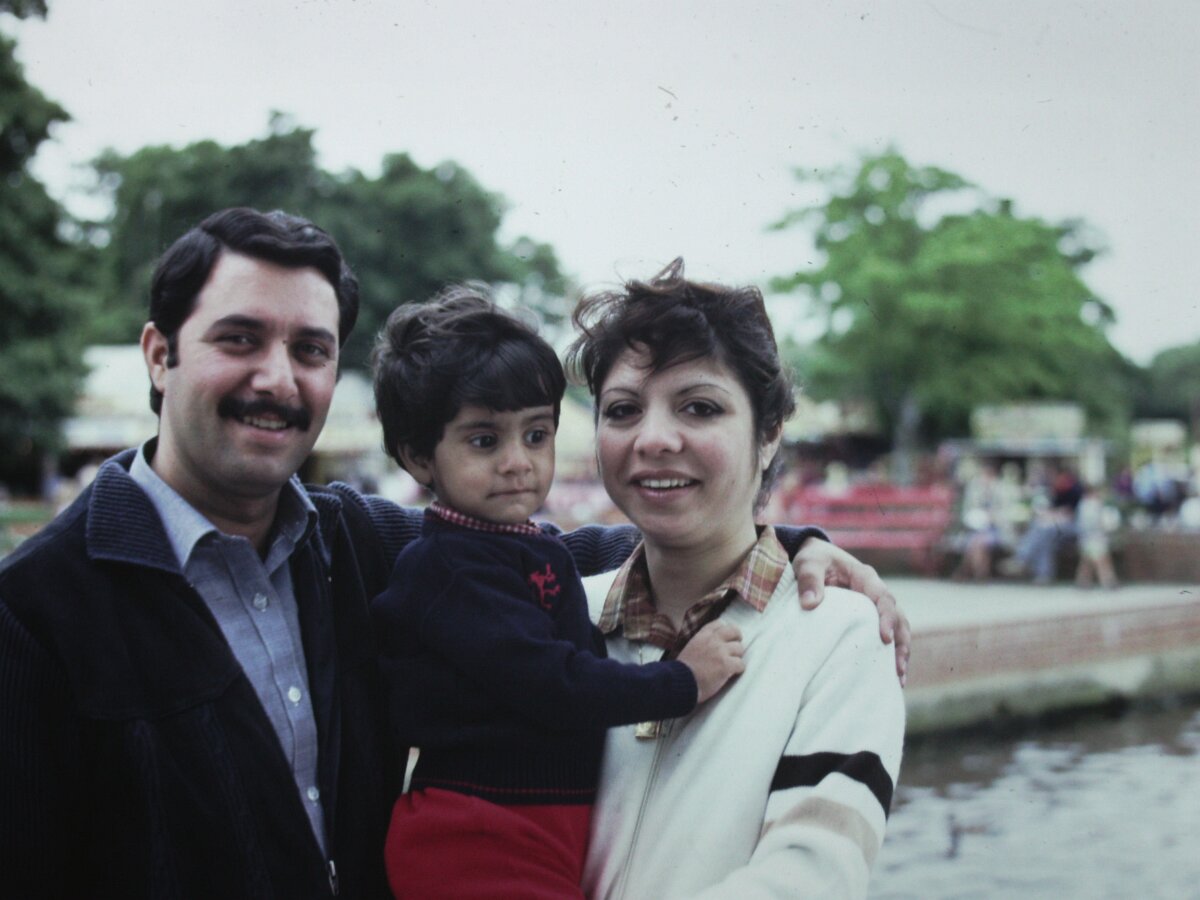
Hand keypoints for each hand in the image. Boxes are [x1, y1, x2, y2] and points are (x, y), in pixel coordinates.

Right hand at [677, 621, 745, 702]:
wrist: (679, 682)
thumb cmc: (682, 670)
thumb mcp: (690, 648)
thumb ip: (702, 644)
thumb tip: (711, 647)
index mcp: (702, 635)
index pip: (719, 624)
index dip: (726, 630)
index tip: (727, 637)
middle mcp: (713, 640)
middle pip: (734, 631)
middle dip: (737, 639)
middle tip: (736, 648)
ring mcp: (720, 652)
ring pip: (739, 649)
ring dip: (737, 658)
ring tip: (731, 665)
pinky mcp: (726, 665)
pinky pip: (741, 665)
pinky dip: (738, 670)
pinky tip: (731, 674)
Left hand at [792, 539, 911, 685]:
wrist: (815, 559)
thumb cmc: (813, 560)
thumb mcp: (808, 563)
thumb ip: (809, 580)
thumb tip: (809, 604)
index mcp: (865, 577)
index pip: (883, 599)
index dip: (887, 618)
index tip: (885, 638)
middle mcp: (875, 593)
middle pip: (898, 618)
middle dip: (901, 643)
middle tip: (898, 668)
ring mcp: (874, 608)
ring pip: (898, 630)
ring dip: (900, 653)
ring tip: (899, 680)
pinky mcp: (868, 619)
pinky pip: (885, 637)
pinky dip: (888, 655)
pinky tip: (887, 677)